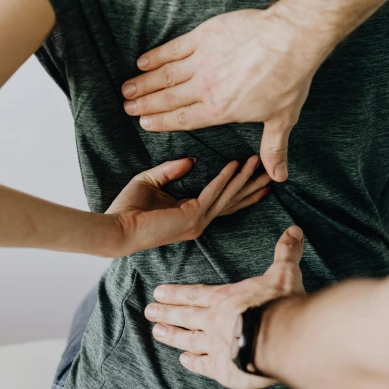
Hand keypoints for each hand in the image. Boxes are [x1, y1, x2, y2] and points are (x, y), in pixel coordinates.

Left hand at [106, 155, 269, 256]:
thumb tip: (192, 160)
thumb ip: (171, 170)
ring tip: (259, 163)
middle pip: (233, 201)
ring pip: (228, 196)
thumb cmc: (127, 209)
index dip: (241, 190)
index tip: (258, 178)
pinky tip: (236, 165)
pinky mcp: (192, 217)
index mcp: (191, 216)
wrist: (115, 228)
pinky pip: (213, 192)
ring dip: (244, 178)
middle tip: (272, 173)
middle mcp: (199, 221)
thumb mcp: (151, 181)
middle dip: (253, 186)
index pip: (223, 202)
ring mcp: (197, 222)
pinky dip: (225, 178)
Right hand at [121, 8, 322, 181]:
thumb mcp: (282, 119)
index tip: (145, 123)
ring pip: (165, 75)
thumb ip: (274, 149)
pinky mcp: (203, 37)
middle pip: (168, 99)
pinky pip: (173, 48)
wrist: (289, 40)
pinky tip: (143, 61)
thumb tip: (279, 177)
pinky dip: (156, 56)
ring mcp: (202, 61)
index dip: (162, 122)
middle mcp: (205, 88)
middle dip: (145, 104)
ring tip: (127, 89)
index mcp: (220, 110)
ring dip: (144, 83)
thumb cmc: (288, 79)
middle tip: (127, 107)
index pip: (184, 119)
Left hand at [145, 225, 304, 388]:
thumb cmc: (280, 304)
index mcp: (225, 298)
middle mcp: (214, 321)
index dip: (175, 292)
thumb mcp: (284, 273)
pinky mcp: (223, 369)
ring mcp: (216, 346)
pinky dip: (192, 363)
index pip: (194, 293)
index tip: (158, 292)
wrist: (281, 339)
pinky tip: (184, 361)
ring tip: (157, 332)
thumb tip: (294, 230)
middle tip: (148, 311)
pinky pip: (203, 365)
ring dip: (172, 335)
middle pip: (185, 315)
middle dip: (166, 312)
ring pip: (188, 340)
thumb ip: (285, 253)